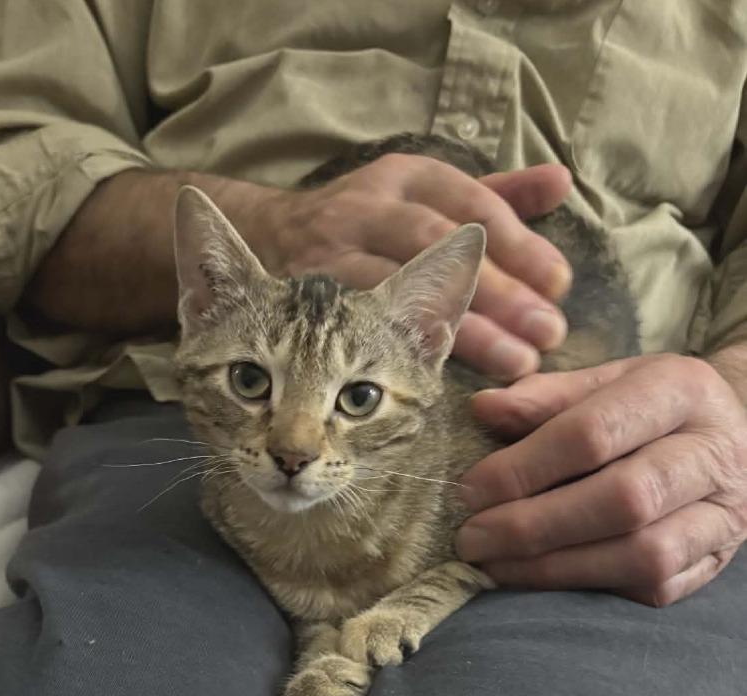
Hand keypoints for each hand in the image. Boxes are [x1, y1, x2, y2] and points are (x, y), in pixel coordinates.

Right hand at [247, 153, 573, 379]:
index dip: (518, 244)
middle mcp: (363, 209)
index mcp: (404, 179)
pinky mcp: (303, 297)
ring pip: (398, 290)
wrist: (269, 238)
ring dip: (462, 329)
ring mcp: (328, 254)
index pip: (471, 203)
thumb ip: (493, 196)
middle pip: (437, 246)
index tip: (558, 286)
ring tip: (512, 363)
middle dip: (497, 291)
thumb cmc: (367, 227)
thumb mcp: (426, 199)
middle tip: (546, 334)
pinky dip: (401, 353)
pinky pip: (356, 329)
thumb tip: (561, 183)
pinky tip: (441, 380)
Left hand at [454, 354, 746, 605]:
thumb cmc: (645, 407)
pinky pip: (654, 587)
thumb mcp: (602, 382)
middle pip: (622, 501)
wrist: (731, 434)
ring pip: (644, 554)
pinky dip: (590, 588)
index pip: (592, 434)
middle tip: (472, 540)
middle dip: (533, 526)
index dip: (522, 469)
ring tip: (495, 567)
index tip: (468, 493)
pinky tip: (539, 580)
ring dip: (556, 568)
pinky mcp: (716, 561)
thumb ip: (544, 397)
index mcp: (679, 390)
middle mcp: (714, 453)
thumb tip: (482, 409)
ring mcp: (726, 514)